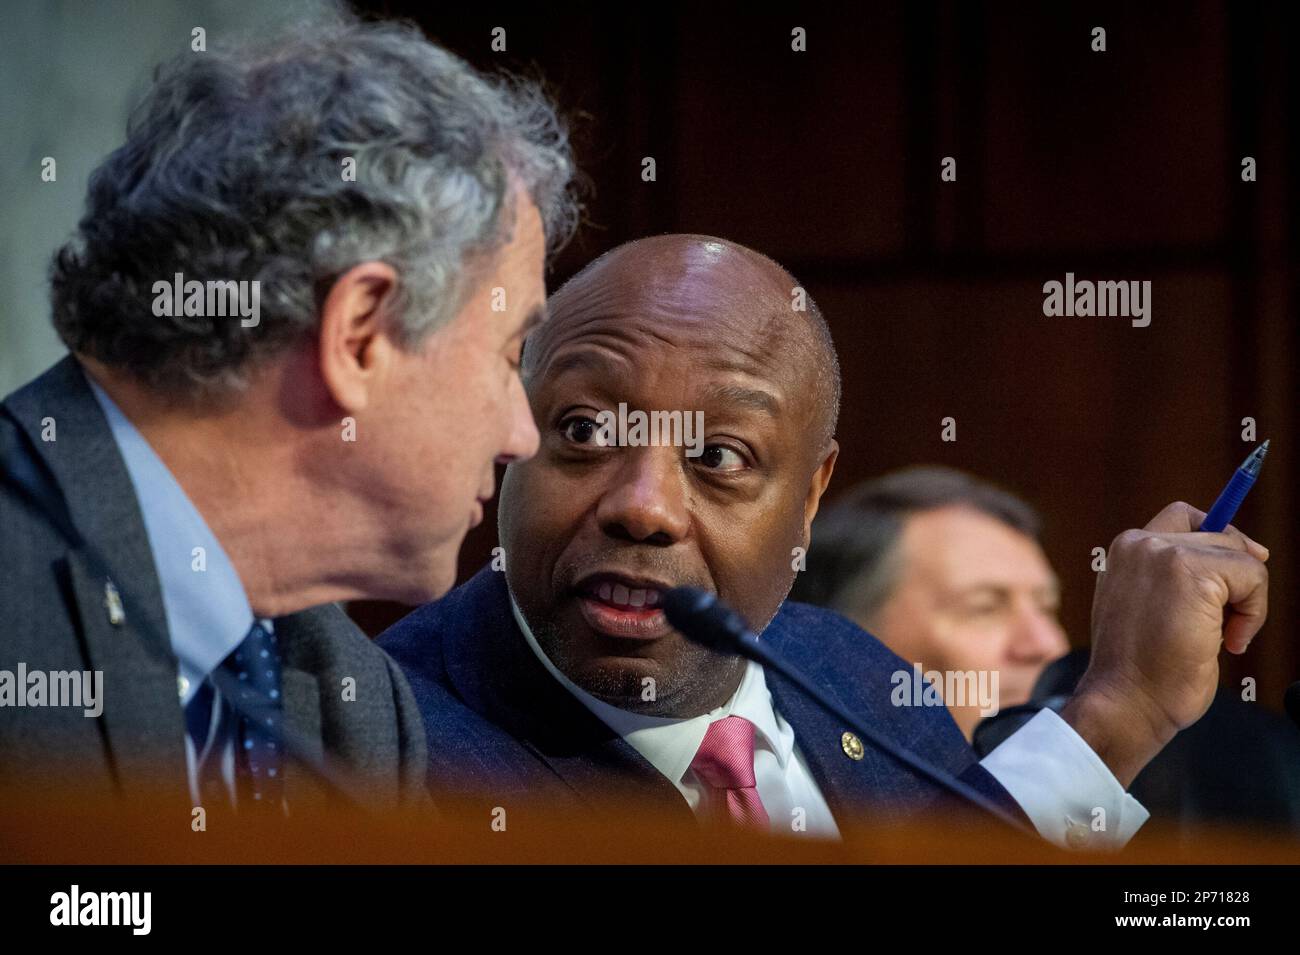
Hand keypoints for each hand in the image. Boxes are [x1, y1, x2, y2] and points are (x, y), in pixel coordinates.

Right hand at [1061, 501, 1269, 787]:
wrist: (1127, 701)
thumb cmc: (1143, 670)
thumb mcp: (1151, 609)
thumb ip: (1179, 578)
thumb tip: (1253, 551)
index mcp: (1126, 552)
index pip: (1183, 518)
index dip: (1218, 537)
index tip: (1241, 569)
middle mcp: (1139, 544)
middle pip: (1220, 533)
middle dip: (1238, 577)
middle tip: (1224, 624)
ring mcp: (1162, 554)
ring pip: (1240, 555)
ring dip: (1247, 600)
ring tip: (1222, 637)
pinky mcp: (1190, 571)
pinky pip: (1253, 574)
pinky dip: (1254, 612)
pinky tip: (1228, 642)